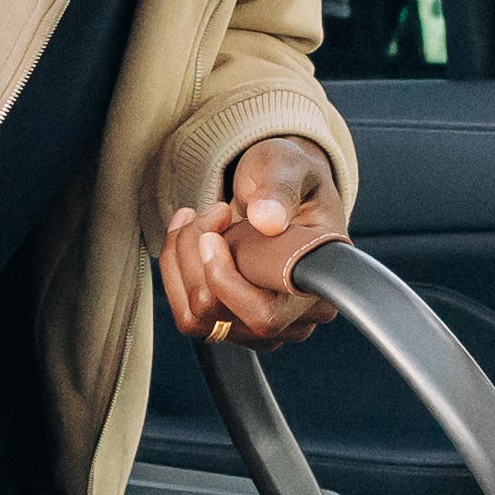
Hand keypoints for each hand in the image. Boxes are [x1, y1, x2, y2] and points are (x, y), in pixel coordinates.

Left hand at [160, 133, 345, 348]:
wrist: (279, 187)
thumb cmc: (292, 176)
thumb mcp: (289, 167)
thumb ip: (280, 189)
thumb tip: (268, 220)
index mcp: (318, 284)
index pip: (265, 315)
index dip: (226, 283)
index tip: (211, 236)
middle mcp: (294, 319)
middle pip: (221, 315)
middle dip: (195, 259)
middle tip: (211, 212)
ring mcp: (263, 327)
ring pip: (197, 317)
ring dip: (180, 264)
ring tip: (193, 218)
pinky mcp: (234, 323)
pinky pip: (189, 313)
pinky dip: (176, 272)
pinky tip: (187, 234)